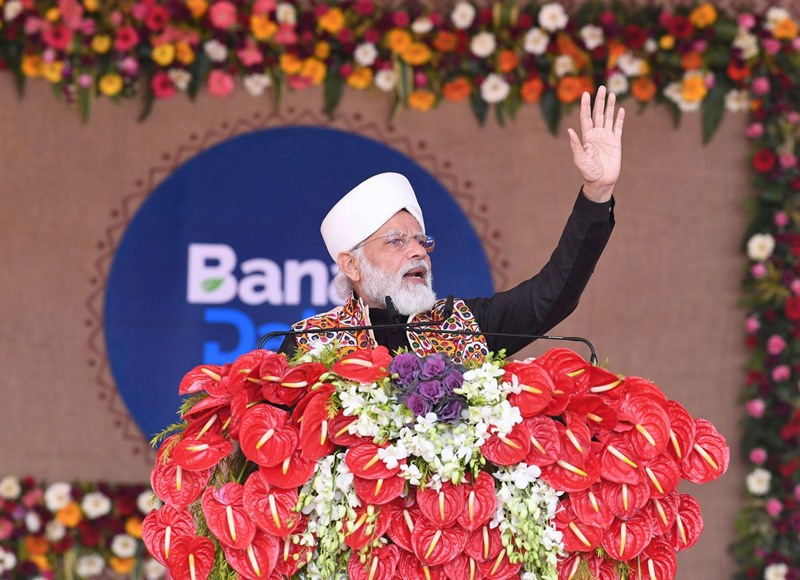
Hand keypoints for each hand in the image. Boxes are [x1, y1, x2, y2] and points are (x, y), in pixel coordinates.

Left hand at [567, 85, 624, 202]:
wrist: (601, 181)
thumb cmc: (588, 172)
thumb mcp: (580, 159)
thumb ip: (576, 145)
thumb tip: (569, 130)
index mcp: (587, 137)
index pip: (586, 117)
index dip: (585, 105)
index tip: (586, 93)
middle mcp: (597, 134)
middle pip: (598, 113)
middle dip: (599, 101)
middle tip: (601, 88)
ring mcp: (607, 137)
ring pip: (608, 117)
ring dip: (610, 106)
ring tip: (611, 94)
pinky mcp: (616, 142)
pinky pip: (618, 127)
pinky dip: (619, 118)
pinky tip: (621, 109)